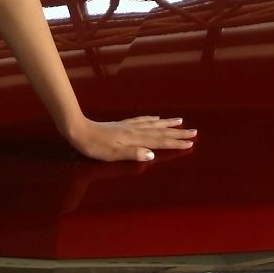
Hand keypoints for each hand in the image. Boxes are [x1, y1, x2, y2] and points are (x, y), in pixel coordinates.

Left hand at [67, 116, 196, 162]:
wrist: (78, 130)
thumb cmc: (94, 146)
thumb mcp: (112, 154)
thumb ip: (132, 154)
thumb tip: (152, 154)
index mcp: (134, 139)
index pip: (159, 142)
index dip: (175, 143)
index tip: (190, 143)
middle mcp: (134, 131)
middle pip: (160, 131)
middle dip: (178, 133)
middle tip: (194, 132)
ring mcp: (128, 126)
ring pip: (153, 124)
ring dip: (168, 124)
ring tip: (180, 121)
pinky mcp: (122, 124)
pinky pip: (141, 120)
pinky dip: (152, 119)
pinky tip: (156, 118)